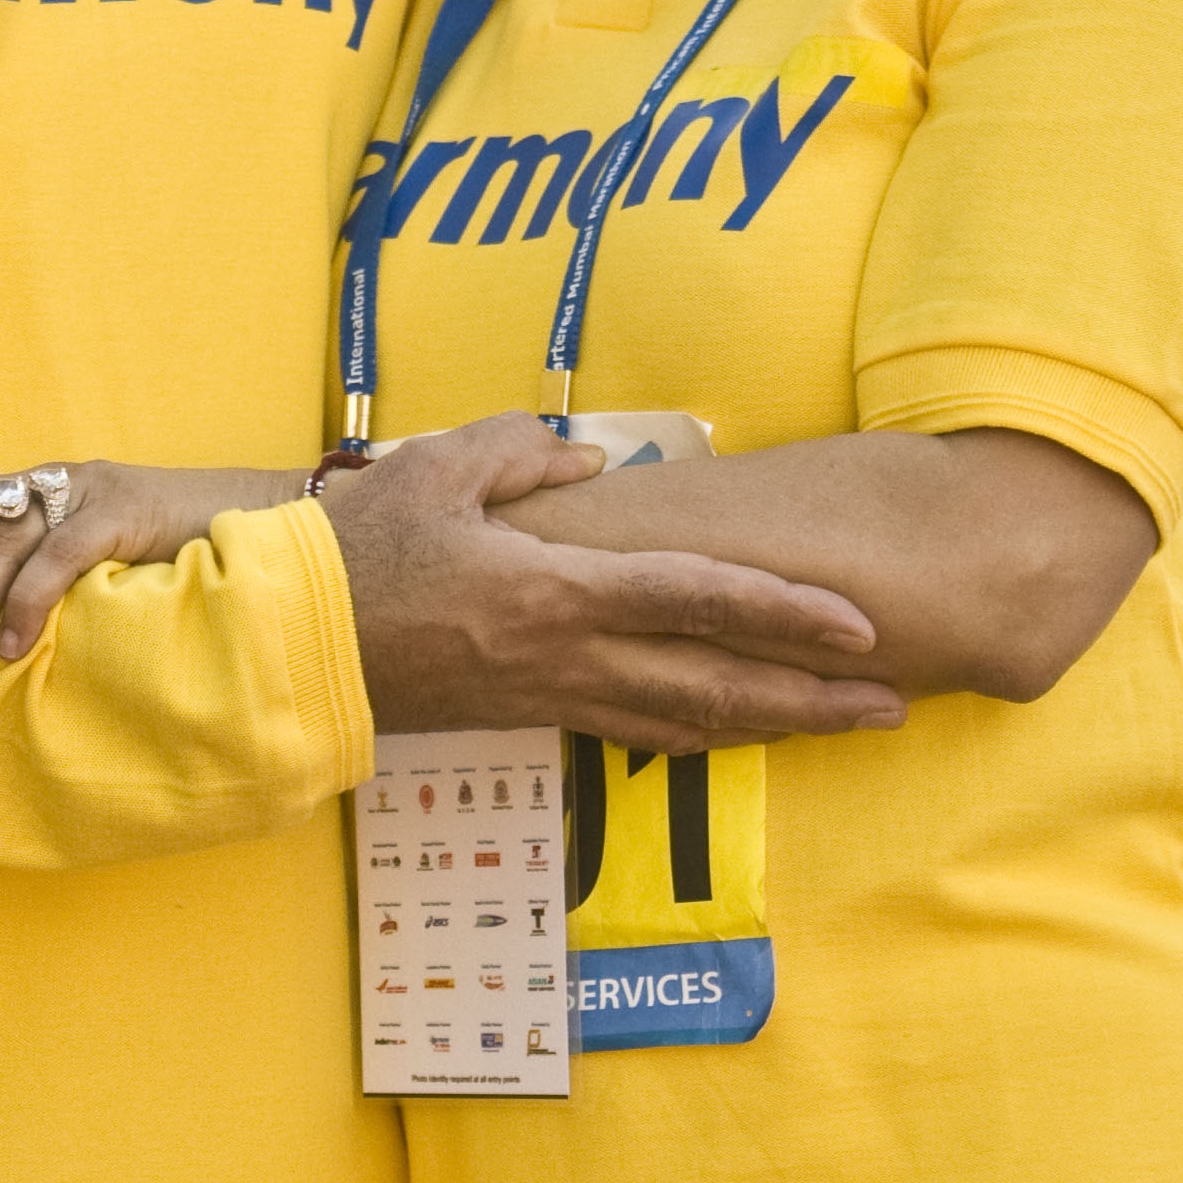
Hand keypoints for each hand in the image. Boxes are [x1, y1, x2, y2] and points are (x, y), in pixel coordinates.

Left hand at [0, 458, 305, 684]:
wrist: (260, 521)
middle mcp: (31, 483)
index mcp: (10, 491)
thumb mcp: (69, 564)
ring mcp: (74, 495)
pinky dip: (27, 606)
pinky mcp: (119, 514)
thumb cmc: (154, 559)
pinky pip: (55, 557)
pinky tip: (15, 651)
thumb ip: (14, 586)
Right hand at [319, 417, 903, 751]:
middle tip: (893, 705)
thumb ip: (523, 450)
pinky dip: (701, 732)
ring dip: (773, 726)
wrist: (288, 646)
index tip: (859, 628)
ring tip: (845, 725)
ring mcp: (549, 696)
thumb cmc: (356, 551)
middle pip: (715, 685)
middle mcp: (565, 658)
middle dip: (812, 700)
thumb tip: (593, 462)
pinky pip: (636, 730)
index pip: (697, 602)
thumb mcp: (437, 469)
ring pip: (685, 721)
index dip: (785, 615)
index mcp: (553, 594)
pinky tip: (737, 729)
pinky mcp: (528, 715)